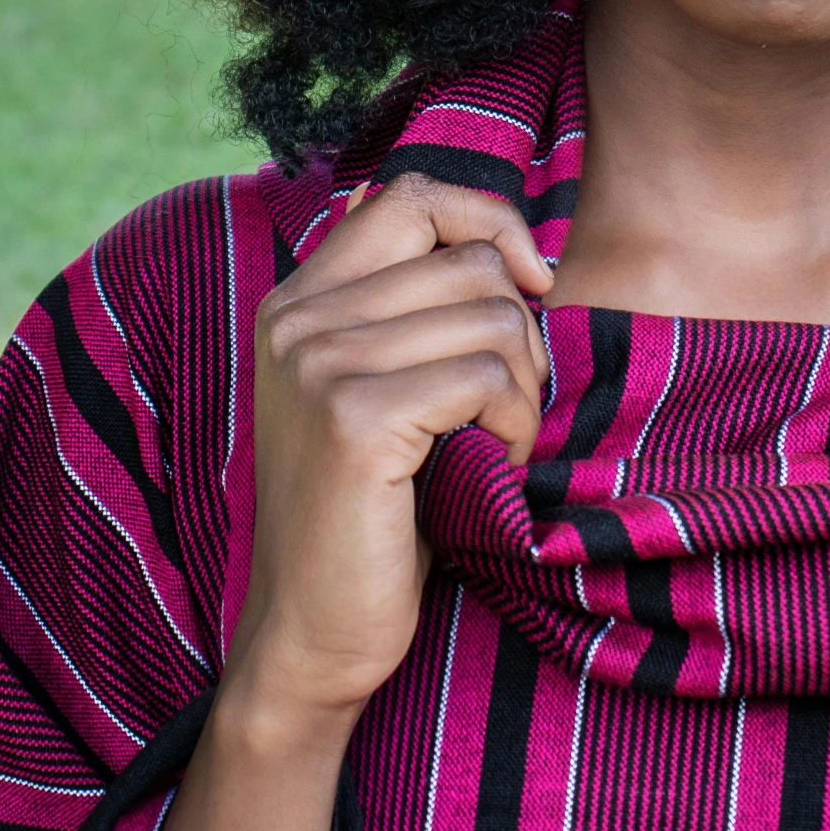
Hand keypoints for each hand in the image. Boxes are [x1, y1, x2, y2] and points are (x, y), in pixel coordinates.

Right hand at [224, 172, 551, 736]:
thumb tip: (501, 242)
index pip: (411, 194)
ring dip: (523, 389)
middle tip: (507, 407)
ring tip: (494, 445)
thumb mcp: (380, 390)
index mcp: (298, 302)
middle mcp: (297, 320)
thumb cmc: (374, 514)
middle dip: (521, 332)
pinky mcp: (355, 420)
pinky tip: (489, 472)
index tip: (532, 283)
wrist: (313, 636)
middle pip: (469, 261)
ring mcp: (319, 366)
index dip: (489, 222)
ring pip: (492, 317)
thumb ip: (409, 311)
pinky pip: (487, 378)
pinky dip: (514, 427)